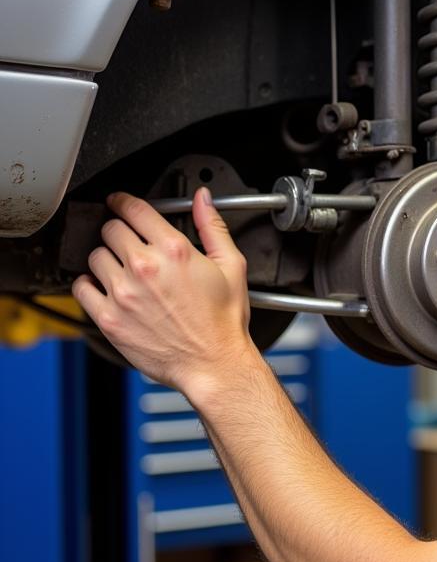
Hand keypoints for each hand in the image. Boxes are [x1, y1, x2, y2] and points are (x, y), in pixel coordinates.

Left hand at [72, 188, 256, 392]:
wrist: (213, 362)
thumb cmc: (223, 320)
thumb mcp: (231, 265)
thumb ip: (213, 226)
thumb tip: (202, 199)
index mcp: (174, 250)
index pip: (134, 210)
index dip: (122, 201)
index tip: (118, 203)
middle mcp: (144, 268)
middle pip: (110, 230)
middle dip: (118, 231)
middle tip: (127, 241)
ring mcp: (123, 294)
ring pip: (94, 256)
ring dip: (105, 257)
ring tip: (120, 268)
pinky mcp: (109, 318)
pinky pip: (81, 288)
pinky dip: (88, 284)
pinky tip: (105, 288)